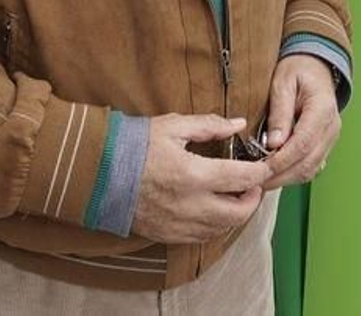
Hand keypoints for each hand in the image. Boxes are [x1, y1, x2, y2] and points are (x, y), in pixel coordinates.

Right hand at [131, 114, 271, 242]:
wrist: (95, 173)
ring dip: (236, 214)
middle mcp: (190, 205)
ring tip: (235, 196)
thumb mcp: (172, 126)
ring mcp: (178, 224)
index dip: (260, 172)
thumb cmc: (132, 146)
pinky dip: (216, 225)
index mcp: (193, 175)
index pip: (242, 179)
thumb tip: (238, 124)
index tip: (265, 166)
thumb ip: (209, 125)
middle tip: (253, 184)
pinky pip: (202, 237)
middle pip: (239, 212)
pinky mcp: (167, 234)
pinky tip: (214, 210)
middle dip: (253, 198)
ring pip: (222, 228)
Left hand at [262, 55, 340, 189]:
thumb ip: (279, 112)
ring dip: (287, 178)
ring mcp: (331, 137)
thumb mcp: (283, 82)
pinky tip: (276, 174)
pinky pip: (312, 166)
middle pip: (308, 162)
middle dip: (281, 176)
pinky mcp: (325, 143)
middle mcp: (331, 127)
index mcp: (322, 109)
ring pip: (311, 169)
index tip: (261, 169)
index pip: (303, 144)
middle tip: (256, 181)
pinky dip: (294, 174)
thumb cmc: (299, 69)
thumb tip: (274, 143)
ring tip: (262, 180)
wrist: (316, 65)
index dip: (281, 161)